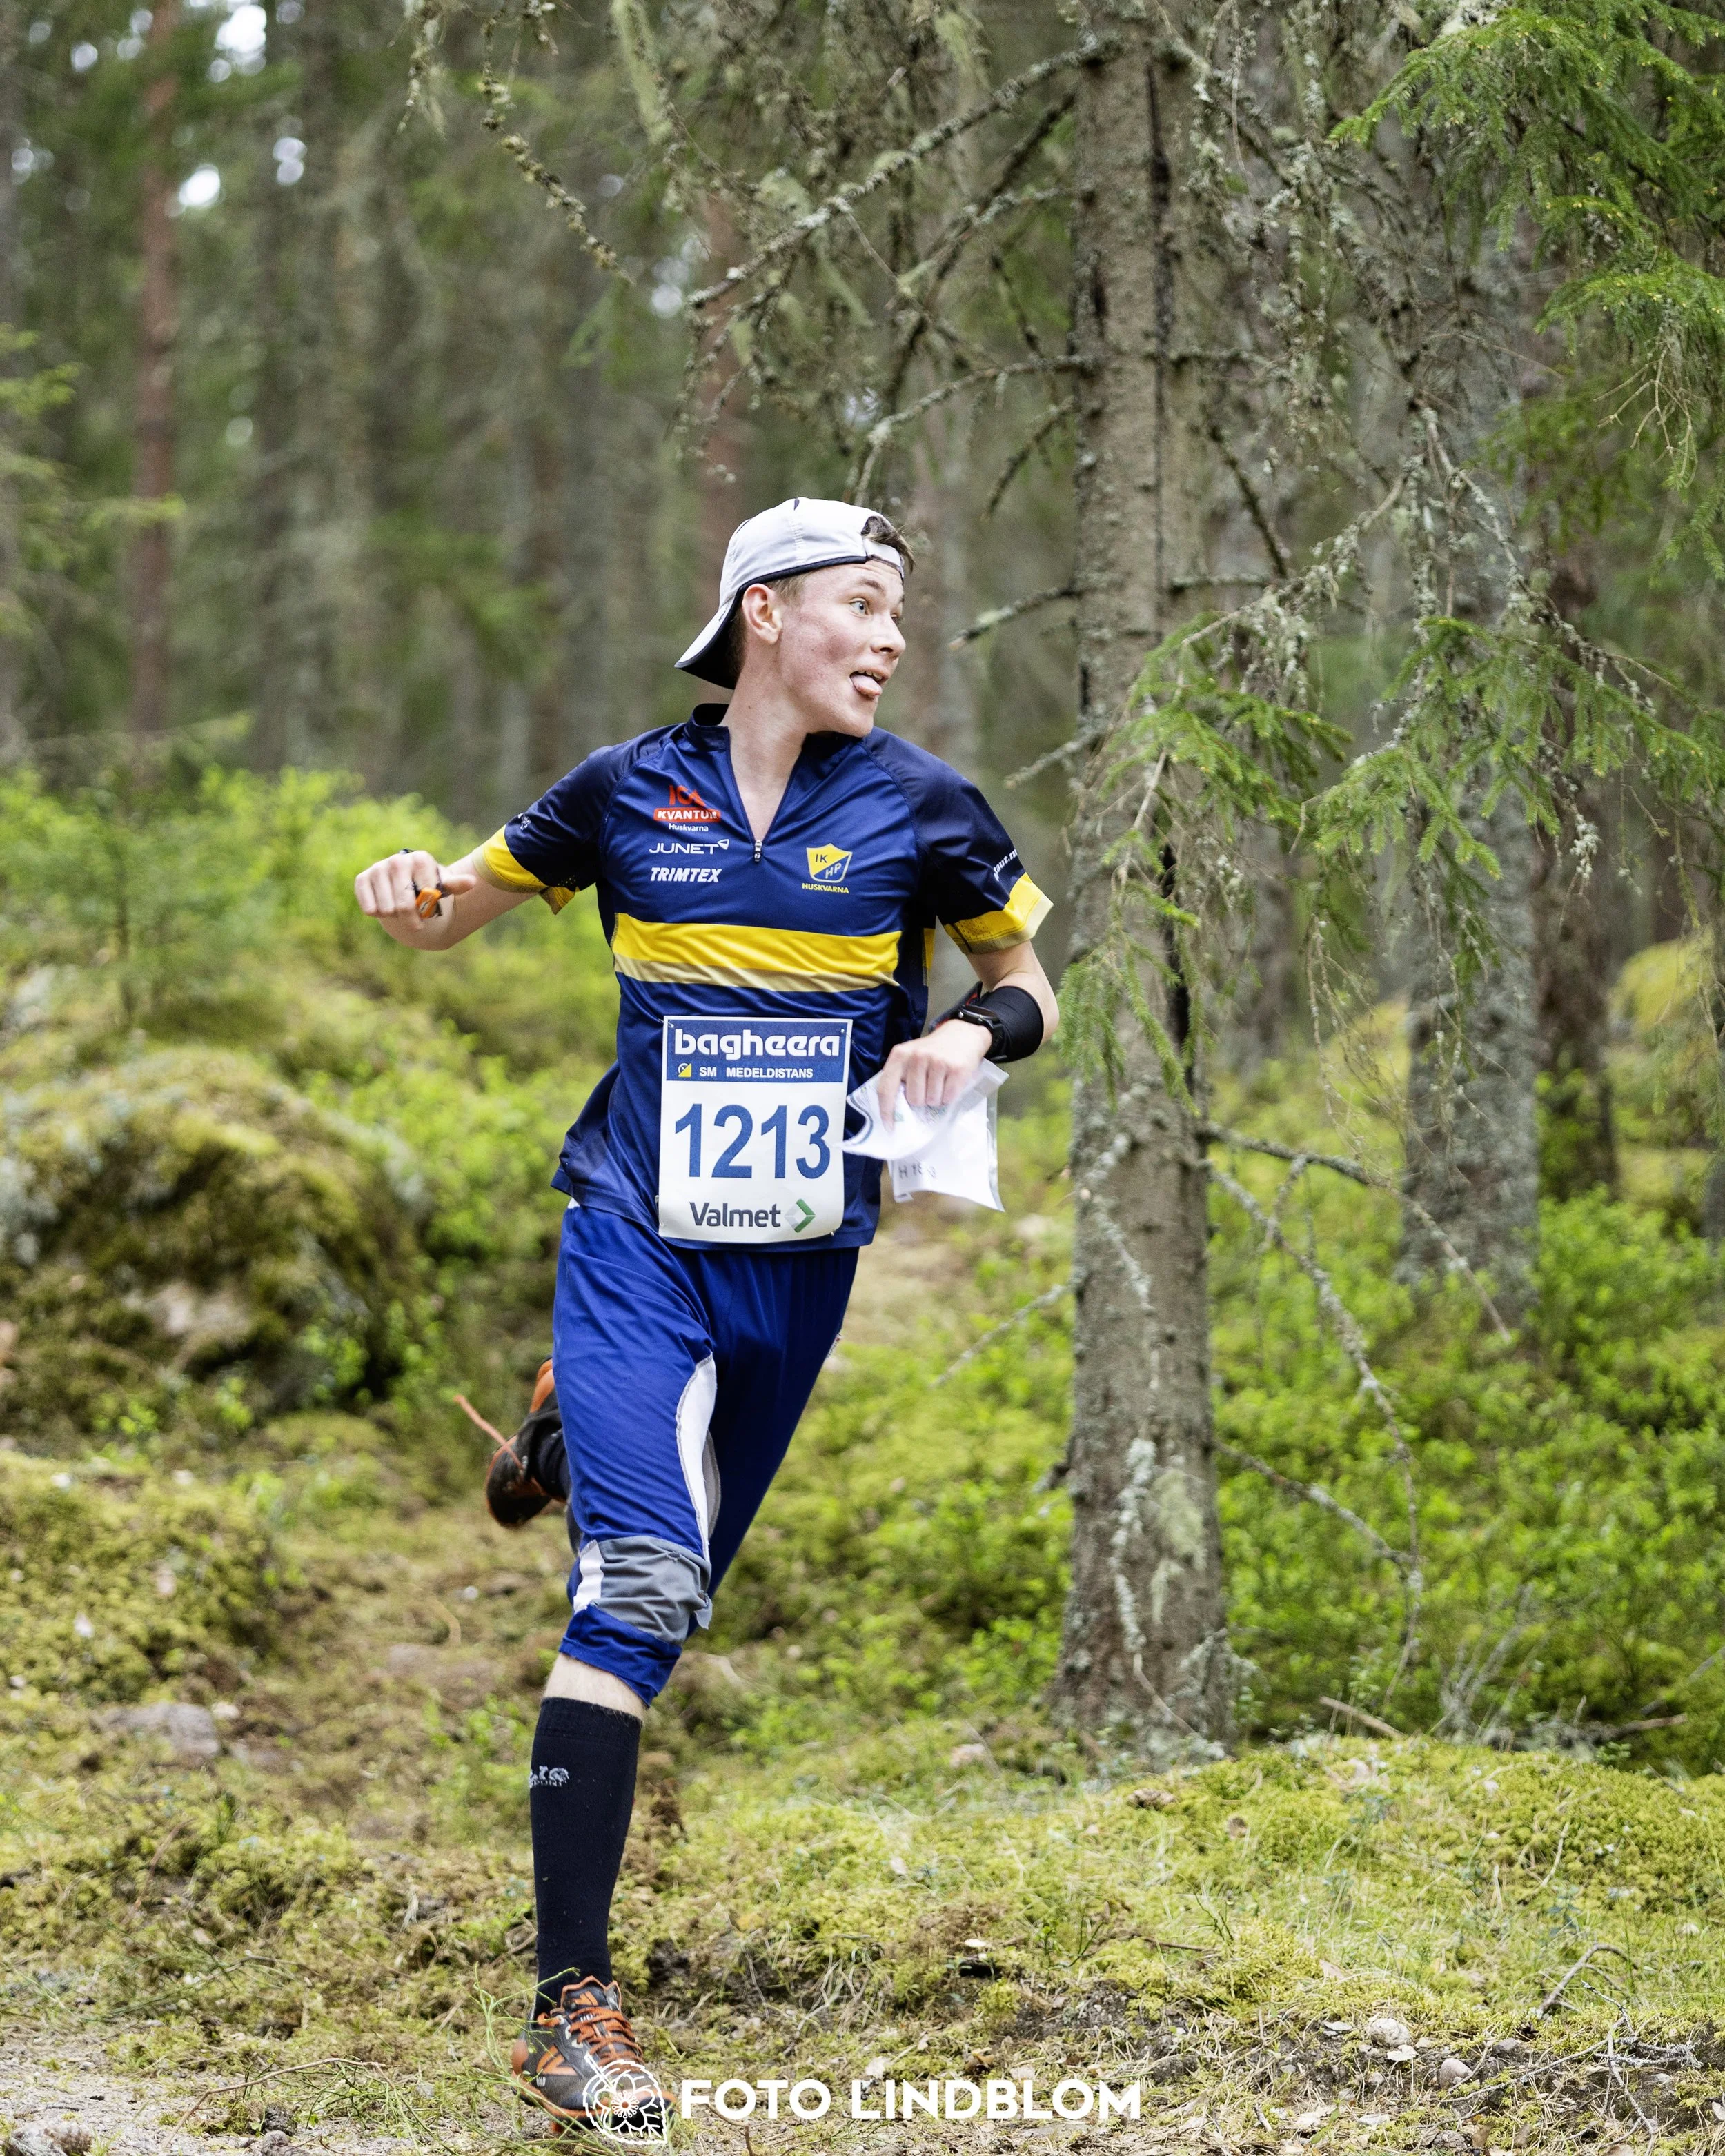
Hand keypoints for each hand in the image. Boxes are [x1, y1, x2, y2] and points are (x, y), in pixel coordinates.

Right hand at [354, 848, 477, 928]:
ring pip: (386, 910)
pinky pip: (369, 907)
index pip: (426, 898)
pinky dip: (376, 913)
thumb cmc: (427, 886)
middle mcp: (398, 860)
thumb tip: (471, 882)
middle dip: (411, 920)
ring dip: (394, 916)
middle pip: (404, 906)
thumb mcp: (442, 886)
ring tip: (398, 908)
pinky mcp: (362, 878)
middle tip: (417, 923)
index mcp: (421, 859)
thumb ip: (455, 885)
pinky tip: (382, 906)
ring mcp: (379, 868)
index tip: (430, 909)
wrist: (405, 882)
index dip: (428, 910)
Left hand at [876, 1018, 989, 1129]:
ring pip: (932, 1101)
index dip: (886, 1111)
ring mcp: (937, 1062)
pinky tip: (951, 1083)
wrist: (962, 1035)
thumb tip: (895, 1111)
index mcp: (900, 1055)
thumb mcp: (911, 1057)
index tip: (890, 1127)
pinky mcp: (956, 1069)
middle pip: (913, 1100)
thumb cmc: (932, 1051)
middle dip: (921, 1100)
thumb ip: (901, 1077)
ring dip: (937, 1098)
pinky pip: (949, 1098)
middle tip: (928, 1087)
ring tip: (940, 1083)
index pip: (886, 1088)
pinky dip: (950, 1096)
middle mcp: (917, 1057)